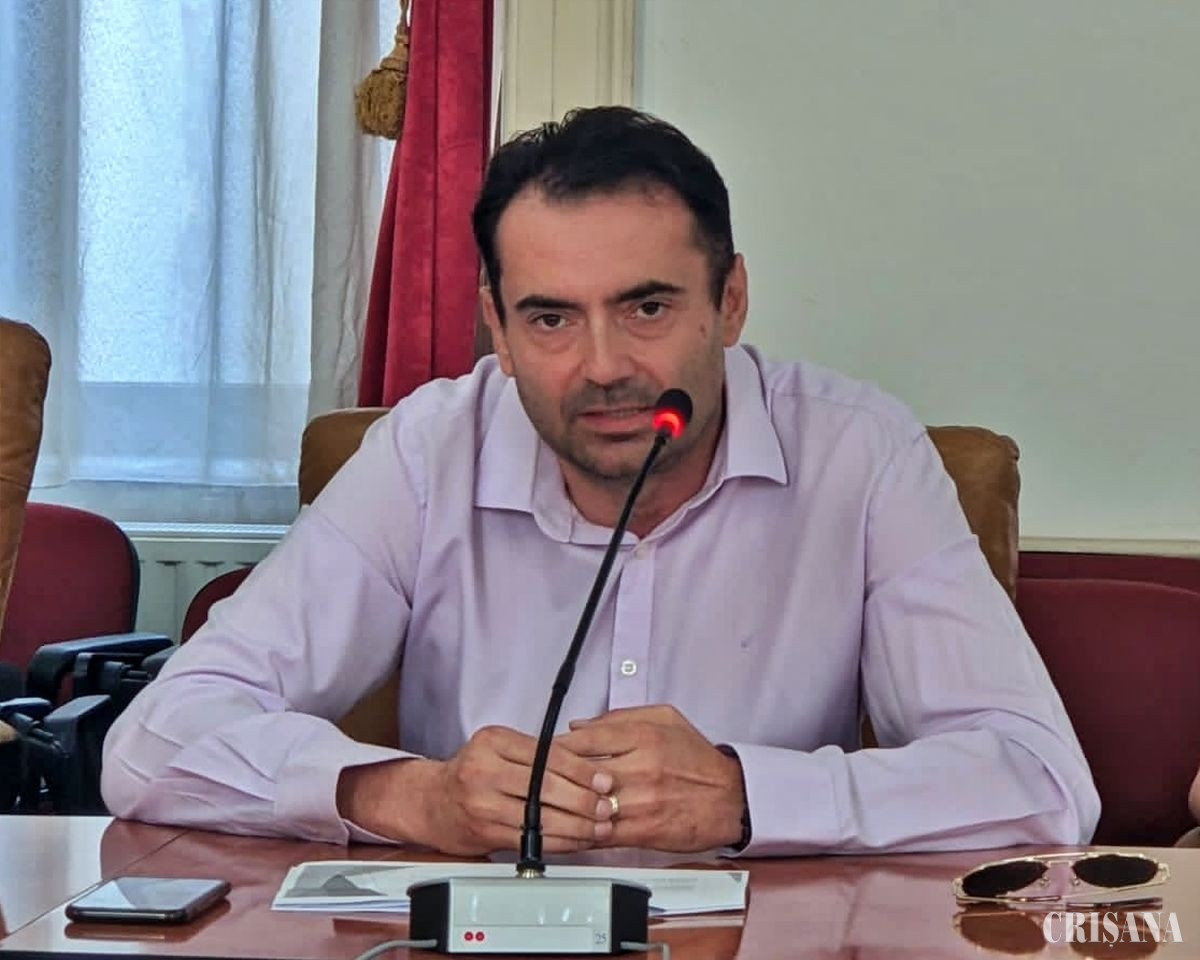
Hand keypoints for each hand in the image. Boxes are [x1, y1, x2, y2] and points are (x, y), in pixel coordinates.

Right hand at [337, 725, 610, 855]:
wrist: (431, 802)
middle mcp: (484, 769)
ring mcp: (482, 803)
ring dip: (576, 826)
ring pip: (540, 816)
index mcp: (493, 741)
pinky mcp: (485, 832)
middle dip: (583, 800)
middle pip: (545, 786)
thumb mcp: (498, 747)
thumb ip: (537, 752)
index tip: (604, 779)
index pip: (547, 754)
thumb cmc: (472, 771)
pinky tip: (576, 841)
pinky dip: (559, 842)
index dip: (581, 770)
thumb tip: (589, 767)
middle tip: (608, 806)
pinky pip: (531, 839)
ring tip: (599, 827)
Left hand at [555, 705, 745, 851]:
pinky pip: (600, 832)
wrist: (731, 799)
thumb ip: (618, 717)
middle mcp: (639, 767)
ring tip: (544, 804)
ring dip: (563, 806)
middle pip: (578, 772)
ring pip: (585, 804)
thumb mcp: (664, 719)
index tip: (542, 752)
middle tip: (534, 778)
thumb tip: (578, 726)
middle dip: (553, 776)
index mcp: (642, 736)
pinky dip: (580, 830)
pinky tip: (566, 827)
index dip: (556, 747)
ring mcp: (639, 801)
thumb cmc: (697, 759)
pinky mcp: (642, 831)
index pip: (583, 739)